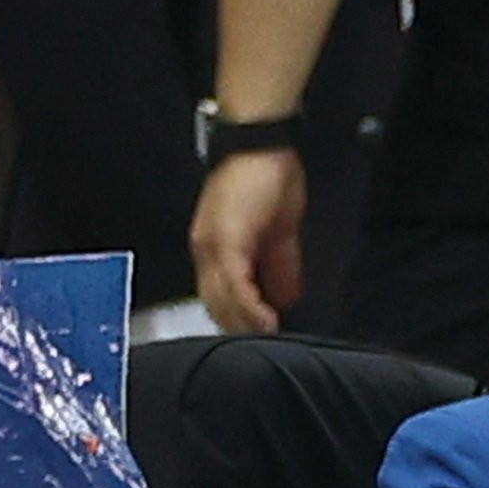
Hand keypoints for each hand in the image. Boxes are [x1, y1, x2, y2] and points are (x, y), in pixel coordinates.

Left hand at [191, 147, 306, 333]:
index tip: (259, 335)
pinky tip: (267, 320)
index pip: (217, 294)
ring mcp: (212, 243)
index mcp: (213, 246)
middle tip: (265, 342)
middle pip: (214, 302)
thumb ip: (278, 266)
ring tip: (268, 336)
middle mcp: (205, 247)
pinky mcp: (226, 238)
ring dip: (245, 322)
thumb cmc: (266, 179)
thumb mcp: (277, 233)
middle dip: (240, 327)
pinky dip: (249, 306)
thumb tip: (283, 297)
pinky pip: (234, 283)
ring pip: (220, 297)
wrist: (260, 145)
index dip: (237, 319)